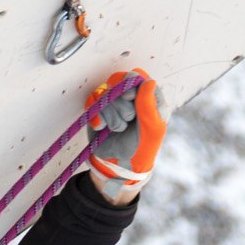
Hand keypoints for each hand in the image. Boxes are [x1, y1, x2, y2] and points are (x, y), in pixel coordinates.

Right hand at [86, 69, 166, 204]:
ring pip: (103, 93)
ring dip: (110, 114)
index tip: (130, 98)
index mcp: (147, 97)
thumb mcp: (152, 130)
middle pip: (117, 82)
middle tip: (127, 119)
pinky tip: (101, 128)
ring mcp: (112, 103)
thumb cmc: (141, 149)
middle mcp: (129, 97)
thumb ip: (150, 106)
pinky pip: (91, 102)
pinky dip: (96, 116)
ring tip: (117, 129)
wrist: (120, 167)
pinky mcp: (98, 111)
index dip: (130, 83)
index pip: (137, 76)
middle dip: (120, 102)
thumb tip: (148, 82)